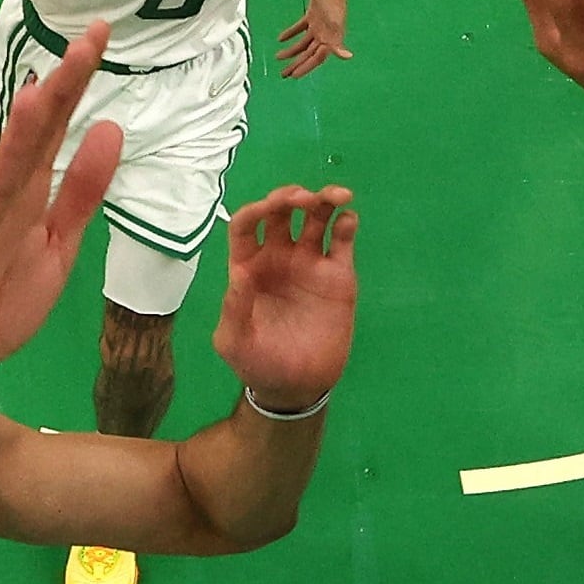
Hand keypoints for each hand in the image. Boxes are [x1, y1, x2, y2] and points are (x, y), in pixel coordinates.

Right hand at [0, 28, 118, 406]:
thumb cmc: (1, 297)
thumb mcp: (58, 245)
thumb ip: (82, 192)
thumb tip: (109, 128)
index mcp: (26, 193)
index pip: (53, 130)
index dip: (75, 86)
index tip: (101, 37)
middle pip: (28, 140)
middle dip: (55, 93)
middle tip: (82, 45)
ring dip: (15, 140)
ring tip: (39, 97)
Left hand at [211, 185, 360, 411]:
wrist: (296, 387)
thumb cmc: (257, 363)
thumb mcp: (234, 341)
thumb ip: (234, 308)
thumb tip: (240, 274)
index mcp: (249, 266)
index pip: (248, 224)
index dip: (258, 209)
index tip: (273, 206)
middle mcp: (279, 257)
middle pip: (282, 212)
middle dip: (291, 196)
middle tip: (305, 198)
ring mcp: (309, 263)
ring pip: (315, 218)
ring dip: (323, 200)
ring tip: (337, 196)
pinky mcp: (337, 275)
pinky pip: (342, 241)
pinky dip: (346, 224)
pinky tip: (348, 219)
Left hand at [275, 0, 350, 77]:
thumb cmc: (334, 3)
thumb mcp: (336, 24)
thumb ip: (338, 42)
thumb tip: (347, 56)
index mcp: (330, 39)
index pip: (316, 58)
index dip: (305, 67)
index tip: (294, 75)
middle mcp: (325, 35)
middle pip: (308, 54)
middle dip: (296, 64)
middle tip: (284, 73)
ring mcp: (319, 26)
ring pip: (303, 43)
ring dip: (292, 51)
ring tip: (279, 57)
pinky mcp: (312, 16)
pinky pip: (300, 28)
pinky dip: (291, 33)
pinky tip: (281, 38)